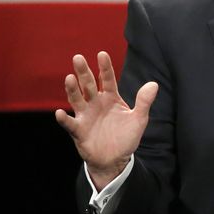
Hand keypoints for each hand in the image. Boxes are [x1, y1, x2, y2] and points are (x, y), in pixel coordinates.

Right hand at [55, 51, 157, 189]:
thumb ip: (144, 102)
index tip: (102, 54)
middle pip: (88, 85)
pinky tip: (60, 113)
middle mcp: (96, 103)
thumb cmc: (126, 137)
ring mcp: (86, 116)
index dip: (105, 67)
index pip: (108, 79)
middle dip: (84, 72)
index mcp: (111, 98)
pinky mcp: (79, 130)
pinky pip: (70, 124)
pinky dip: (64, 119)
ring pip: (77, 99)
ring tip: (69, 78)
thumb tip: (154, 84)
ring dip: (72, 89)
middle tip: (78, 57)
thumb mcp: (139, 119)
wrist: (115, 160)